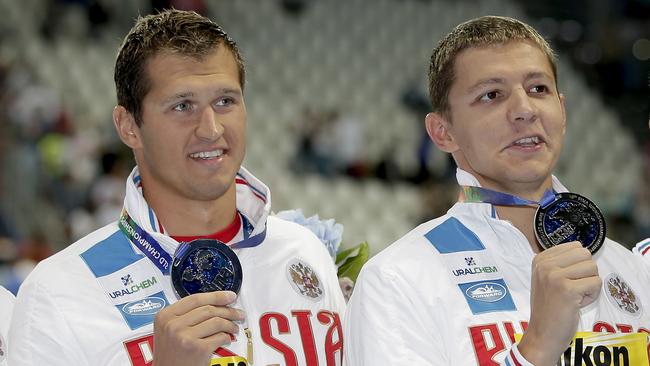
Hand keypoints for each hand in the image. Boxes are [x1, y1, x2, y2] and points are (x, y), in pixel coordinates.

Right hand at [152, 291, 244, 365]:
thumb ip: (186, 315)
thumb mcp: (170, 329)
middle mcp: (173, 325)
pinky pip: (220, 336)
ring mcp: (186, 337)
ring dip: (230, 324)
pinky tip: (226, 338)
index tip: (229, 296)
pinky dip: (227, 337)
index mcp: (165, 316)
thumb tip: (215, 304)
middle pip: (208, 309)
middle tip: (237, 313)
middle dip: (228, 310)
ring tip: (233, 327)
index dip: (216, 296)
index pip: (195, 299)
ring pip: (217, 321)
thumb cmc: (171, 354)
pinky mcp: (198, 349)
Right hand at [518, 242, 601, 365]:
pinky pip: (596, 283)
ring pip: (593, 268)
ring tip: (575, 296)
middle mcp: (545, 264)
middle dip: (587, 273)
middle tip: (573, 288)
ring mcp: (555, 276)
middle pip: (586, 255)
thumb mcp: (547, 278)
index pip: (576, 246)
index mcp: (540, 259)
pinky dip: (592, 296)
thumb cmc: (549, 307)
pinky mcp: (567, 289)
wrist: (542, 333)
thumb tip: (583, 250)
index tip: (566, 281)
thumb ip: (561, 263)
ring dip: (590, 285)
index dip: (578, 265)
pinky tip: (577, 304)